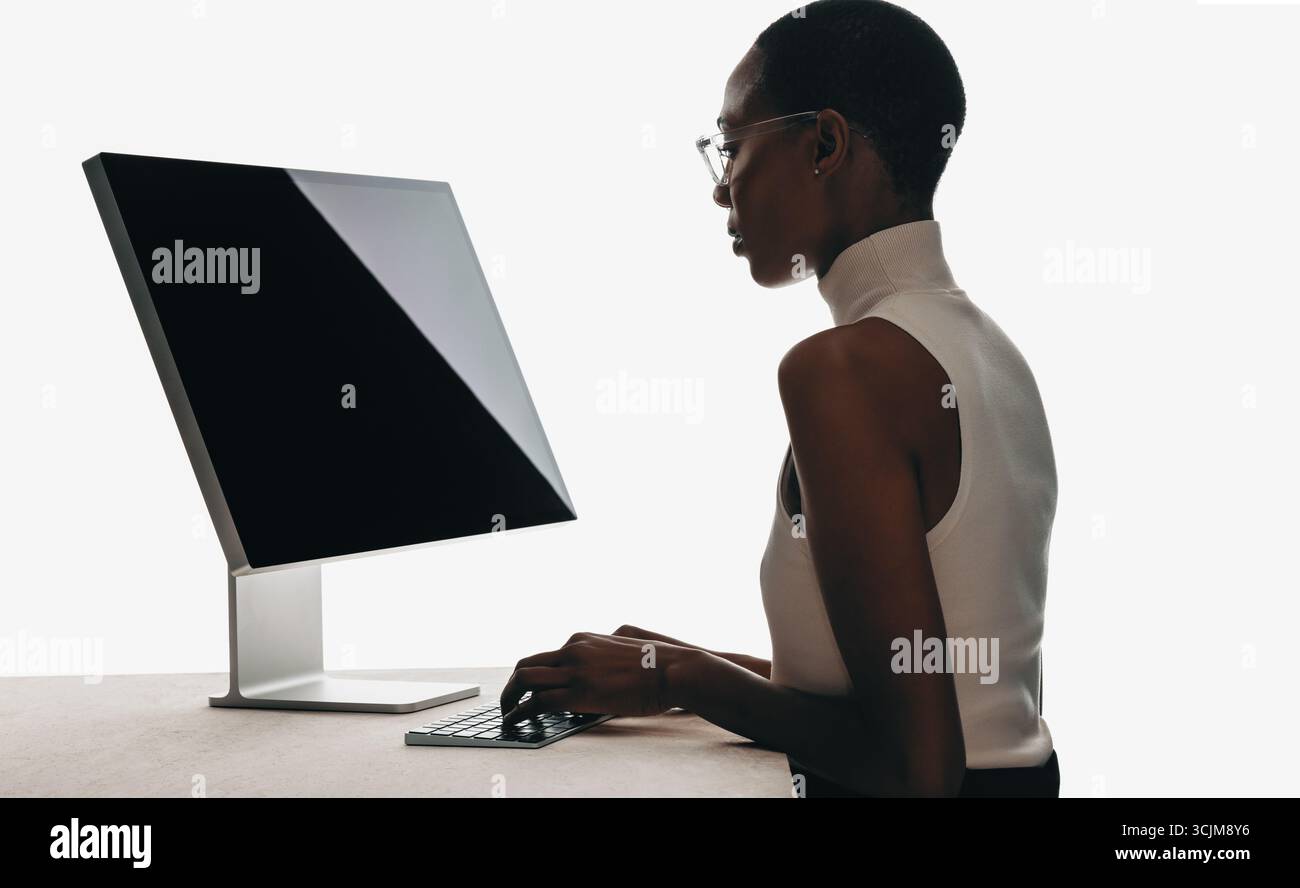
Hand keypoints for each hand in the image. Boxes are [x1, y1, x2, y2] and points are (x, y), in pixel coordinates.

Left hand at [500, 632, 681, 724]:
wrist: (673, 670)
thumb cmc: (658, 661)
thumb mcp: (627, 639)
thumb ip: (608, 643)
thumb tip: (609, 641)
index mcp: (583, 639)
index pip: (546, 656)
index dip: (534, 675)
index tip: (530, 690)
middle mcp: (573, 649)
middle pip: (526, 664)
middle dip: (512, 685)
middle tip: (508, 702)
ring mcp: (575, 670)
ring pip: (525, 680)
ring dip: (510, 698)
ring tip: (507, 715)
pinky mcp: (579, 693)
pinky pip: (538, 702)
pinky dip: (521, 713)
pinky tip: (517, 722)